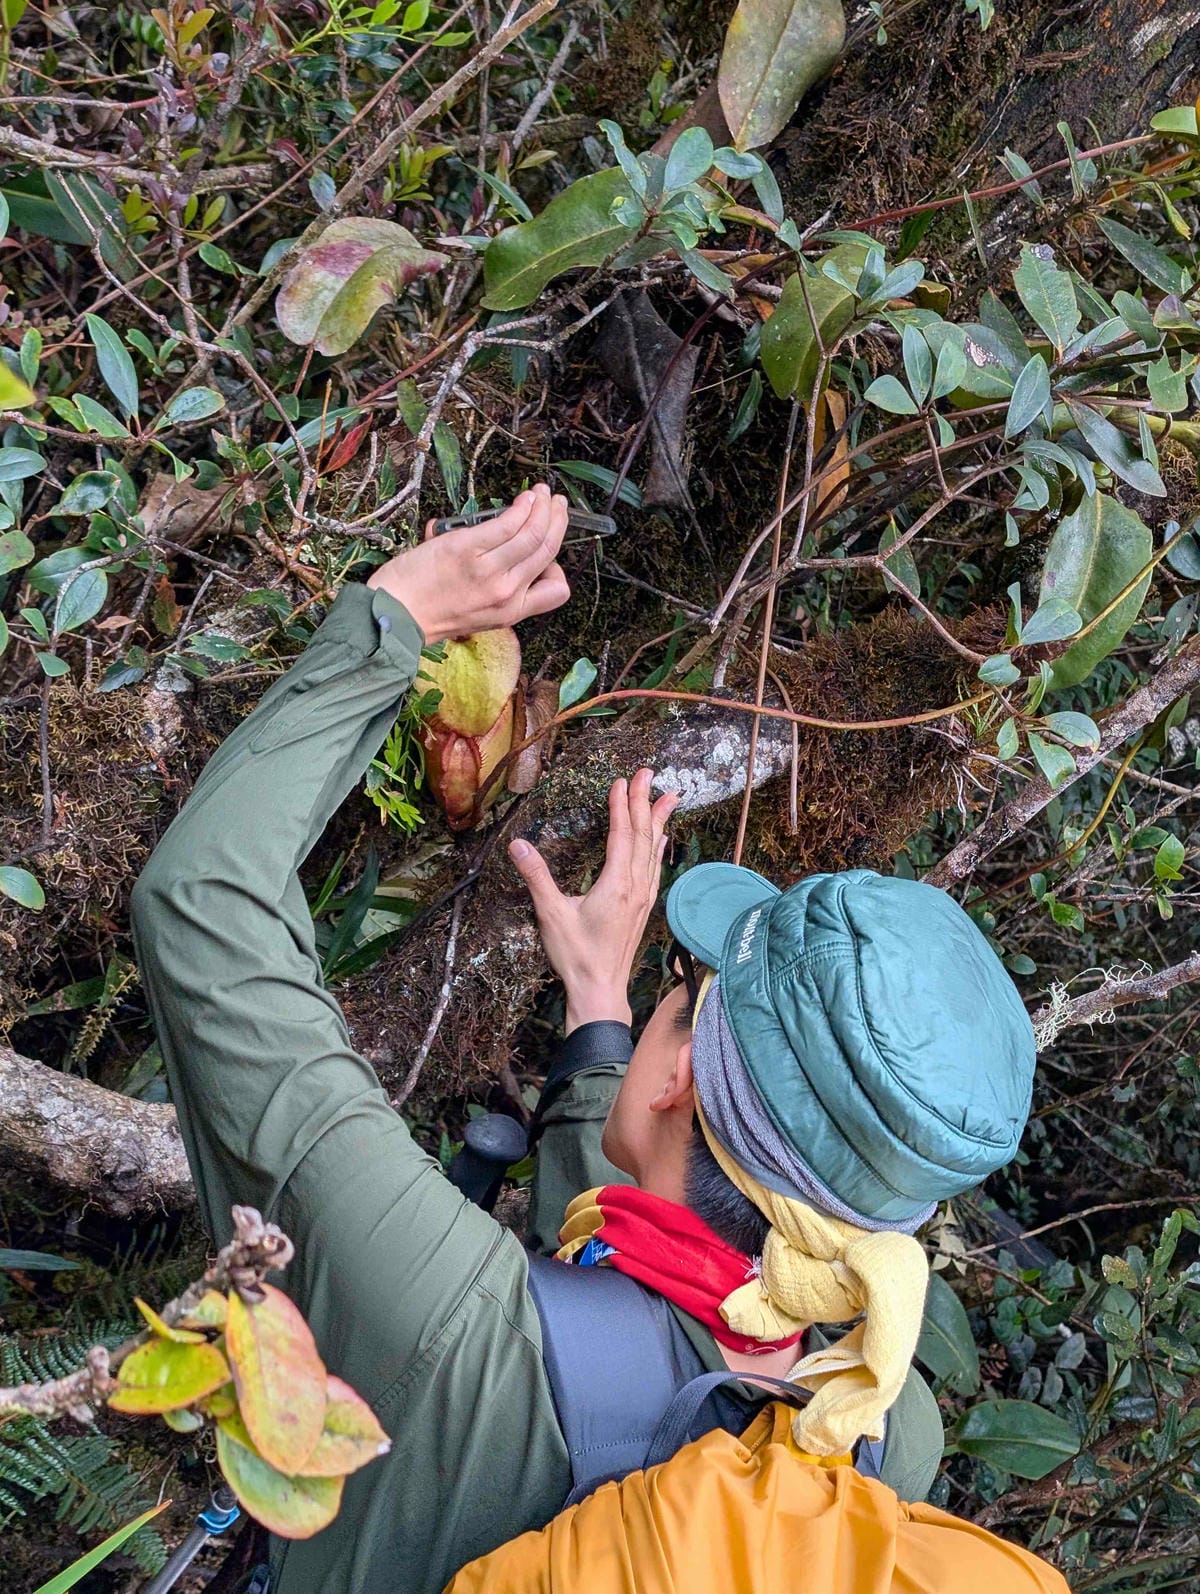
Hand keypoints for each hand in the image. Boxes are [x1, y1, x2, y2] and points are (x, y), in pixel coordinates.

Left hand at [367, 483, 569, 643]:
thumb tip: (507, 559)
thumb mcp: (477, 616)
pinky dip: (522, 506)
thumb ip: (498, 592)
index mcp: (510, 612)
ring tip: (543, 493)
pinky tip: (524, 498)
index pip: (556, 590)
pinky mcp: (468, 549)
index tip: (546, 552)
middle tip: (557, 505)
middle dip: (558, 522)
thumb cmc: (429, 613)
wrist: (397, 614)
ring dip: (544, 507)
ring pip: (533, 533)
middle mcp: (506, 592)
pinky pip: (507, 523)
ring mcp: (489, 570)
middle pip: (547, 551)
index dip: (557, 568)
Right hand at [509, 768, 678, 1032]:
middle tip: (649, 773)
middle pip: (643, 835)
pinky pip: (654, 867)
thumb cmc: (576, 956)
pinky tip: (662, 841)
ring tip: (669, 796)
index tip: (622, 781)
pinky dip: (658, 847)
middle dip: (645, 802)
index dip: (622, 805)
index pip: (621, 834)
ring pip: (654, 850)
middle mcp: (635, 887)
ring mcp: (643, 897)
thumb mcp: (551, 914)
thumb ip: (536, 877)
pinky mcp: (643, 907)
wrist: (600, 991)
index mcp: (616, 884)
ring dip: (658, 821)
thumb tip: (518, 844)